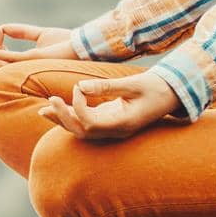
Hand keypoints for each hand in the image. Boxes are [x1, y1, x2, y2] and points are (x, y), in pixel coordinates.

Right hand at [0, 23, 75, 66]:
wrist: (79, 46)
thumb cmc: (64, 42)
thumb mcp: (39, 34)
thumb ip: (22, 31)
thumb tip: (4, 27)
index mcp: (28, 61)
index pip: (6, 56)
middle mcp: (26, 66)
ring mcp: (27, 65)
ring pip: (0, 62)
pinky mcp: (30, 60)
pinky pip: (8, 58)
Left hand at [36, 70, 183, 141]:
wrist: (171, 94)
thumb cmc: (155, 87)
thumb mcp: (132, 84)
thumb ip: (106, 86)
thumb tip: (80, 86)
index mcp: (123, 124)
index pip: (91, 123)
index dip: (79, 106)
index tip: (78, 86)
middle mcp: (116, 131)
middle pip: (82, 132)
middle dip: (63, 118)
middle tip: (48, 102)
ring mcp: (113, 128)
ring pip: (82, 130)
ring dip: (63, 120)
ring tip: (44, 110)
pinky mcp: (110, 121)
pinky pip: (87, 123)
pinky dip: (71, 116)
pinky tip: (56, 108)